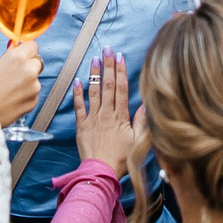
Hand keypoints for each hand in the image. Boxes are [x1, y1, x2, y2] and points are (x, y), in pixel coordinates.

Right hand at [0, 39, 44, 126]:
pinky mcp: (33, 101)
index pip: (33, 45)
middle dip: (27, 65)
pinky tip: (10, 98)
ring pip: (34, 79)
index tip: (20, 54)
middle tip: (12, 73)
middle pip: (36, 62)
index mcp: (18, 58)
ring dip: (26, 82)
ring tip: (7, 89)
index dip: (25, 50)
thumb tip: (15, 48)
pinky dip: (24, 95)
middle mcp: (29, 71)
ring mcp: (33, 87)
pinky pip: (32, 94)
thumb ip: (8, 55)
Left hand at [73, 48, 140, 169]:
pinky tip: (78, 81)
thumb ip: (141, 122)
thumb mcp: (138, 142)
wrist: (101, 172)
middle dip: (108, 66)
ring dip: (94, 74)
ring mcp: (93, 118)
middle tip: (107, 50)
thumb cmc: (122, 160)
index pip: (121, 89)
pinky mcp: (82, 126)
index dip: (121, 71)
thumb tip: (145, 105)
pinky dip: (78, 93)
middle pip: (107, 85)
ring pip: (94, 92)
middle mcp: (106, 114)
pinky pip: (79, 106)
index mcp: (120, 117)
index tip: (120, 57)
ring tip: (95, 59)